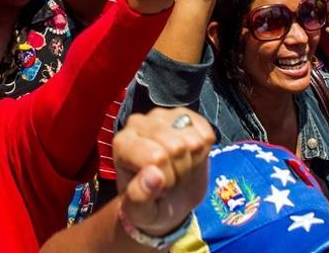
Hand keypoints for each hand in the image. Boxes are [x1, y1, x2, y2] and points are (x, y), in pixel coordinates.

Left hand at [114, 108, 214, 237]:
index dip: (166, 179)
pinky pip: (206, 133)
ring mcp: (162, 116)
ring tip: (179, 168)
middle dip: (180, 171)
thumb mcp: (140, 212)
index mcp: (123, 144)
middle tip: (171, 179)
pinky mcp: (184, 115)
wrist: (167, 198)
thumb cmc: (149, 204)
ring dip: (192, 161)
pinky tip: (191, 156)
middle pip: (177, 147)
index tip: (159, 188)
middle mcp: (138, 123)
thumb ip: (140, 197)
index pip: (157, 157)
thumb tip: (154, 175)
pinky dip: (204, 151)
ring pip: (193, 140)